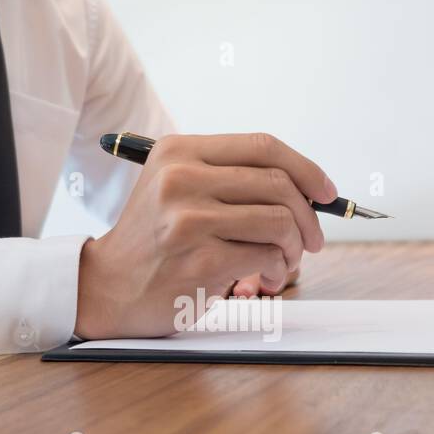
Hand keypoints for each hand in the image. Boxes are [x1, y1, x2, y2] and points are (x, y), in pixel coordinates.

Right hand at [75, 133, 332, 338]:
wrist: (107, 288)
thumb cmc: (155, 241)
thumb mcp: (178, 190)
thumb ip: (230, 178)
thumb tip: (309, 187)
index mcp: (180, 152)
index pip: (262, 146)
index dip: (305, 168)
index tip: (326, 191)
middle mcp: (182, 179)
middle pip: (277, 183)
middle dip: (308, 215)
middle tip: (313, 239)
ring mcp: (190, 220)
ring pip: (279, 222)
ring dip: (294, 248)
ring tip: (283, 262)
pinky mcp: (201, 261)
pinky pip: (266, 257)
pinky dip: (276, 270)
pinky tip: (263, 280)